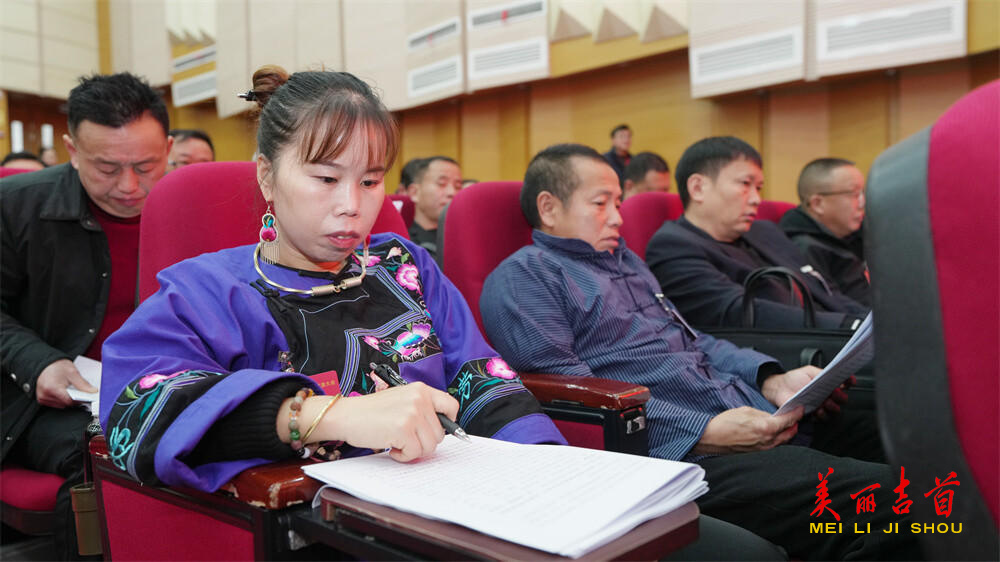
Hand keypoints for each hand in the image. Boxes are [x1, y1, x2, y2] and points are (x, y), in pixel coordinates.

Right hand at [35, 359, 96, 407]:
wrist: (45, 363)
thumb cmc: (57, 366)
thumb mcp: (72, 372)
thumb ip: (83, 384)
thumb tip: (93, 391)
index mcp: (52, 388)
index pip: (70, 401)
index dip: (80, 399)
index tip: (86, 396)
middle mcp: (45, 395)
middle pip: (65, 404)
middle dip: (74, 399)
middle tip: (78, 391)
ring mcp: (42, 398)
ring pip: (61, 405)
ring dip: (67, 400)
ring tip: (69, 390)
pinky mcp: (41, 399)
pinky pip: (55, 404)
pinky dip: (61, 400)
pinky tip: (63, 392)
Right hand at [322, 382, 459, 461]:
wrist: (346, 415)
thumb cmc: (371, 411)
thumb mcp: (402, 400)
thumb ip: (421, 410)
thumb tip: (443, 431)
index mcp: (421, 389)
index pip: (451, 406)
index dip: (447, 423)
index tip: (436, 431)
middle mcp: (420, 398)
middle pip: (440, 433)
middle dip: (424, 442)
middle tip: (406, 440)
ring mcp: (413, 413)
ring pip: (430, 446)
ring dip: (413, 450)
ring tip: (397, 442)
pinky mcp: (404, 429)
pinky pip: (415, 453)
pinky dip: (403, 456)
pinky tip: (391, 446)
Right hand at [692, 406, 802, 454]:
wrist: (712, 438)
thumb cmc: (726, 423)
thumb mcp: (746, 411)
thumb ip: (763, 414)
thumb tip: (772, 417)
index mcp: (767, 427)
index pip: (788, 420)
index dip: (796, 413)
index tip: (800, 408)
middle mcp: (768, 440)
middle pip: (790, 433)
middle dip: (794, 424)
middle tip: (795, 416)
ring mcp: (764, 448)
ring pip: (783, 441)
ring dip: (787, 432)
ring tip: (787, 424)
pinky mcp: (758, 452)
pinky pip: (774, 445)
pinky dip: (779, 438)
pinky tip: (775, 433)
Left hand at [761, 366, 850, 418]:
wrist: (779, 389)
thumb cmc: (794, 379)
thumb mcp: (809, 371)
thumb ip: (823, 373)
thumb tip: (835, 373)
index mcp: (828, 384)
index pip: (844, 383)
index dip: (849, 382)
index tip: (850, 381)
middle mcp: (827, 395)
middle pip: (842, 399)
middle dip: (840, 397)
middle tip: (834, 393)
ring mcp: (821, 406)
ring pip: (834, 410)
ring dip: (832, 406)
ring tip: (825, 402)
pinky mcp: (813, 414)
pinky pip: (822, 417)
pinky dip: (821, 414)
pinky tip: (817, 410)